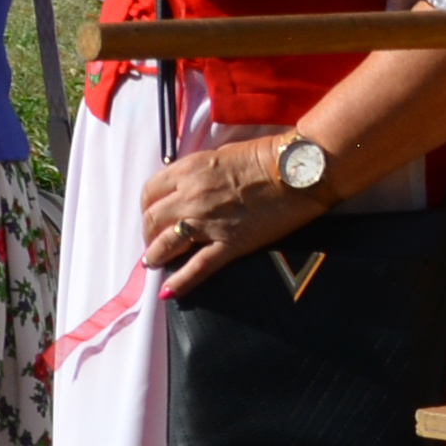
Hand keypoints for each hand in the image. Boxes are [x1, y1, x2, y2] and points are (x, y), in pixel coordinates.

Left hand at [140, 134, 322, 295]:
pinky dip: (181, 281)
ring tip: (154, 264)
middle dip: (148, 234)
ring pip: (167, 245)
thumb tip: (187, 186)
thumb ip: (198, 172)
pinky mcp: (231, 243)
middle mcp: (191, 196)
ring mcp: (209, 221)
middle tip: (152, 242)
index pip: (150, 193)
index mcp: (187, 171)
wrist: (298, 170)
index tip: (151, 216)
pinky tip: (168, 292)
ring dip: (155, 256)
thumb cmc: (265, 156)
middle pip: (152, 221)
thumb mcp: (220, 154)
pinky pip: (198, 267)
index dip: (147, 208)